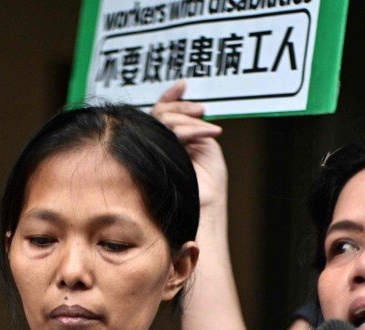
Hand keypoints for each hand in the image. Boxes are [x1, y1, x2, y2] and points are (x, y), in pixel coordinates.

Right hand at [150, 81, 226, 211]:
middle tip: (201, 110)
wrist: (206, 207)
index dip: (170, 98)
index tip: (182, 86)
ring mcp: (152, 150)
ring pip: (162, 120)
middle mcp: (157, 145)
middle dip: (181, 107)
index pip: (161, 114)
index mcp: (168, 143)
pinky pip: (169, 132)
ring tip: (211, 132)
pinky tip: (210, 133)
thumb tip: (187, 110)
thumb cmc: (210, 184)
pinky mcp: (152, 156)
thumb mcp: (205, 146)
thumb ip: (193, 127)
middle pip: (160, 113)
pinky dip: (191, 129)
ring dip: (190, 121)